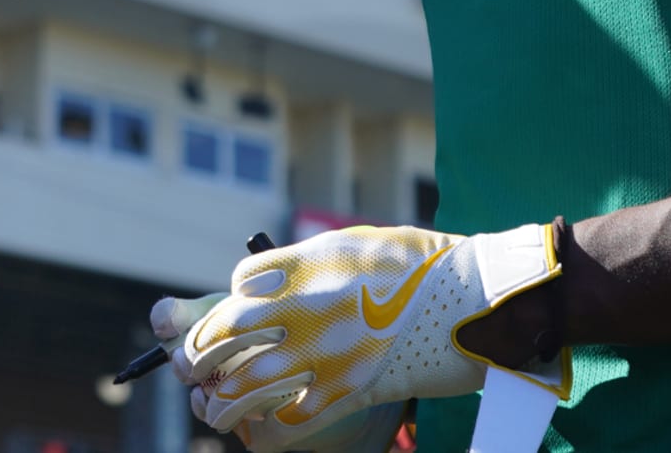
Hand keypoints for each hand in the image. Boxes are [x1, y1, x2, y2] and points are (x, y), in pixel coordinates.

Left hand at [157, 224, 565, 449]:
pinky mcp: (350, 389)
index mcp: (310, 263)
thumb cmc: (425, 266)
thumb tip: (275, 275)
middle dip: (201, 350)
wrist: (480, 301)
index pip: (242, 286)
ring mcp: (328, 351)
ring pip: (249, 382)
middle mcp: (310, 305)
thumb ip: (312, 260)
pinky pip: (292, 417)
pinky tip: (265, 427)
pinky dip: (271, 426)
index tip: (238, 315)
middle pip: (229, 330)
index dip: (232, 302)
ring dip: (222, 401)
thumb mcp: (359, 244)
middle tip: (191, 364)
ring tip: (211, 409)